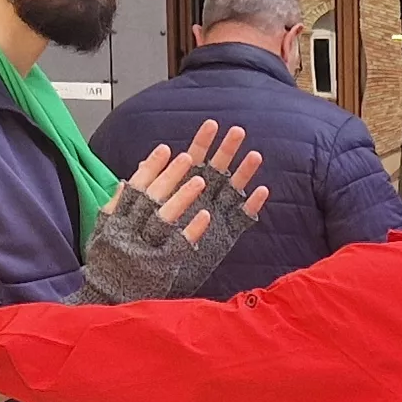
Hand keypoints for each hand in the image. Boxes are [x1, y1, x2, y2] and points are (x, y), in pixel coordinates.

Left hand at [122, 119, 270, 245]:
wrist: (154, 276)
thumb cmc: (148, 246)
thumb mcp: (141, 214)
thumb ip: (142, 192)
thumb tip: (140, 167)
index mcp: (183, 189)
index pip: (194, 160)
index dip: (202, 143)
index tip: (210, 124)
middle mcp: (203, 198)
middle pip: (217, 168)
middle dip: (227, 150)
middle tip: (237, 131)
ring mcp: (217, 215)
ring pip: (233, 189)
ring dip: (244, 173)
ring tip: (255, 156)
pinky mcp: (227, 234)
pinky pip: (243, 217)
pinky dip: (253, 205)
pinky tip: (262, 191)